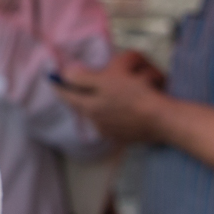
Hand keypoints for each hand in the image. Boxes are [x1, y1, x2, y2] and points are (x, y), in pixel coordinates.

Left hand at [55, 52, 169, 145]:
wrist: (160, 119)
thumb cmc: (135, 94)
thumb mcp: (108, 79)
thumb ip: (84, 78)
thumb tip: (66, 75)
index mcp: (89, 106)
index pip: (67, 95)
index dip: (59, 86)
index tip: (52, 80)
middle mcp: (96, 121)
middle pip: (82, 105)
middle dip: (80, 95)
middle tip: (79, 86)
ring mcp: (110, 131)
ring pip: (98, 114)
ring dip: (99, 105)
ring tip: (109, 95)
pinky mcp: (123, 138)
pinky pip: (113, 122)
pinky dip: (114, 115)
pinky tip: (124, 108)